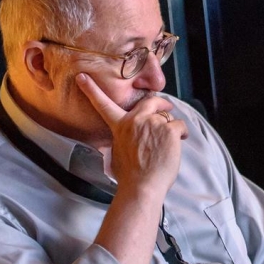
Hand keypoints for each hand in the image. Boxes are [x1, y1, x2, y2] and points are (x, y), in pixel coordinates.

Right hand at [76, 73, 187, 194]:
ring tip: (169, 145)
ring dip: (171, 128)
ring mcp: (153, 123)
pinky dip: (181, 133)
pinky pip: (179, 125)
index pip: (103, 104)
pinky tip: (178, 143)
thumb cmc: (130, 175)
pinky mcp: (169, 129)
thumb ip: (123, 138)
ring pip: (167, 118)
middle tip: (167, 107)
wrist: (142, 187)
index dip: (91, 90)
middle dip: (160, 103)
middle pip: (151, 101)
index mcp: (120, 126)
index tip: (82, 76)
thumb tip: (129, 138)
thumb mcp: (117, 152)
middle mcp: (135, 120)